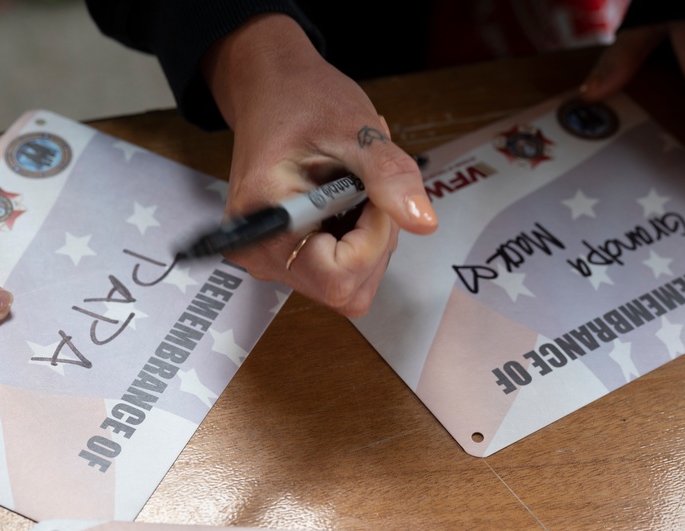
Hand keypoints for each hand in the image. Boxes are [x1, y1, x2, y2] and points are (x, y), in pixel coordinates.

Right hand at [201, 14, 437, 316]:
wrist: (270, 90)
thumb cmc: (303, 100)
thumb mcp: (356, 129)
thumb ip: (389, 176)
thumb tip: (425, 223)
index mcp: (266, 220)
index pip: (338, 276)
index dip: (372, 240)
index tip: (371, 192)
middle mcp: (259, 252)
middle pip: (345, 287)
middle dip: (373, 241)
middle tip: (364, 185)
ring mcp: (271, 260)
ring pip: (348, 284)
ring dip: (368, 241)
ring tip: (354, 188)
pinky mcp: (285, 259)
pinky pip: (340, 273)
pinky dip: (358, 241)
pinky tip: (347, 202)